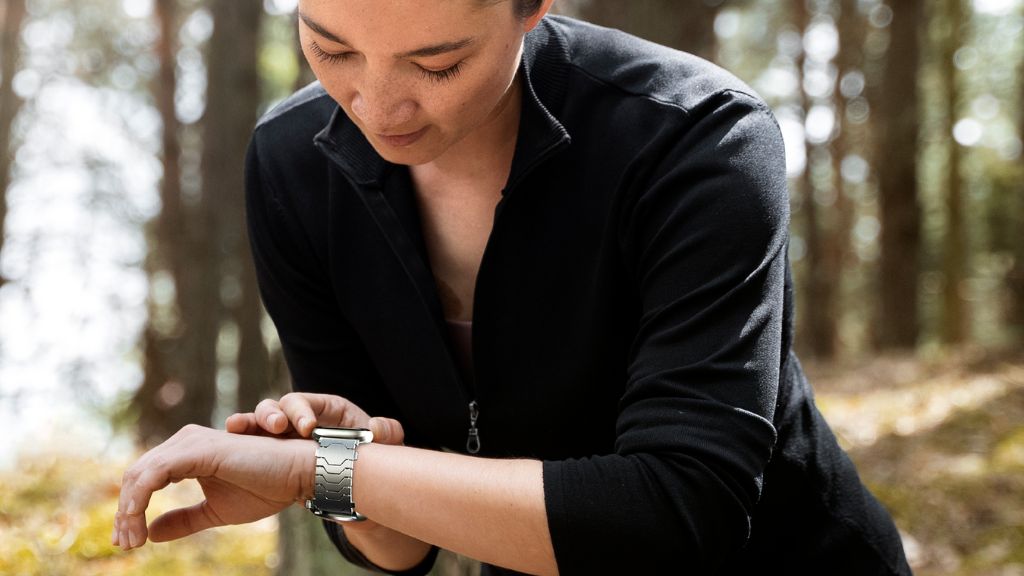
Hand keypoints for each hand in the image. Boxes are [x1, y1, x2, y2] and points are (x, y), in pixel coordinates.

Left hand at [112, 424, 313, 550]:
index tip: (129, 541)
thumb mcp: (216, 511)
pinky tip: (140, 524)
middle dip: (125, 512)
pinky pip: (154, 475)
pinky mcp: (197, 450)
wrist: (297, 474)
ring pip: (139, 474)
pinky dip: (139, 500)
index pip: (145, 478)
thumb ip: (185, 519)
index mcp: (188, 453)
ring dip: (129, 510)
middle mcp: (185, 441)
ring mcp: (190, 443)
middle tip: (125, 544)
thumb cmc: (266, 487)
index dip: (130, 509)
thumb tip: (152, 532)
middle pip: (135, 475)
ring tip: (132, 540)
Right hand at [225, 392, 404, 444]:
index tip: (307, 428)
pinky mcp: (267, 450)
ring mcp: (279, 433)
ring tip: (237, 427)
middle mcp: (297, 417)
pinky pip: (247, 440)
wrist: (349, 477)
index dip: (302, 412)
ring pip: (257, 421)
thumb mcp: (381, 442)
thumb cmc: (363, 453)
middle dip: (272, 415)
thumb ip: (387, 432)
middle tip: (275, 427)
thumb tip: (379, 428)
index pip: (306, 403)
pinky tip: (226, 437)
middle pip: (277, 407)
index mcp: (323, 409)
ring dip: (248, 423)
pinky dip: (236, 438)